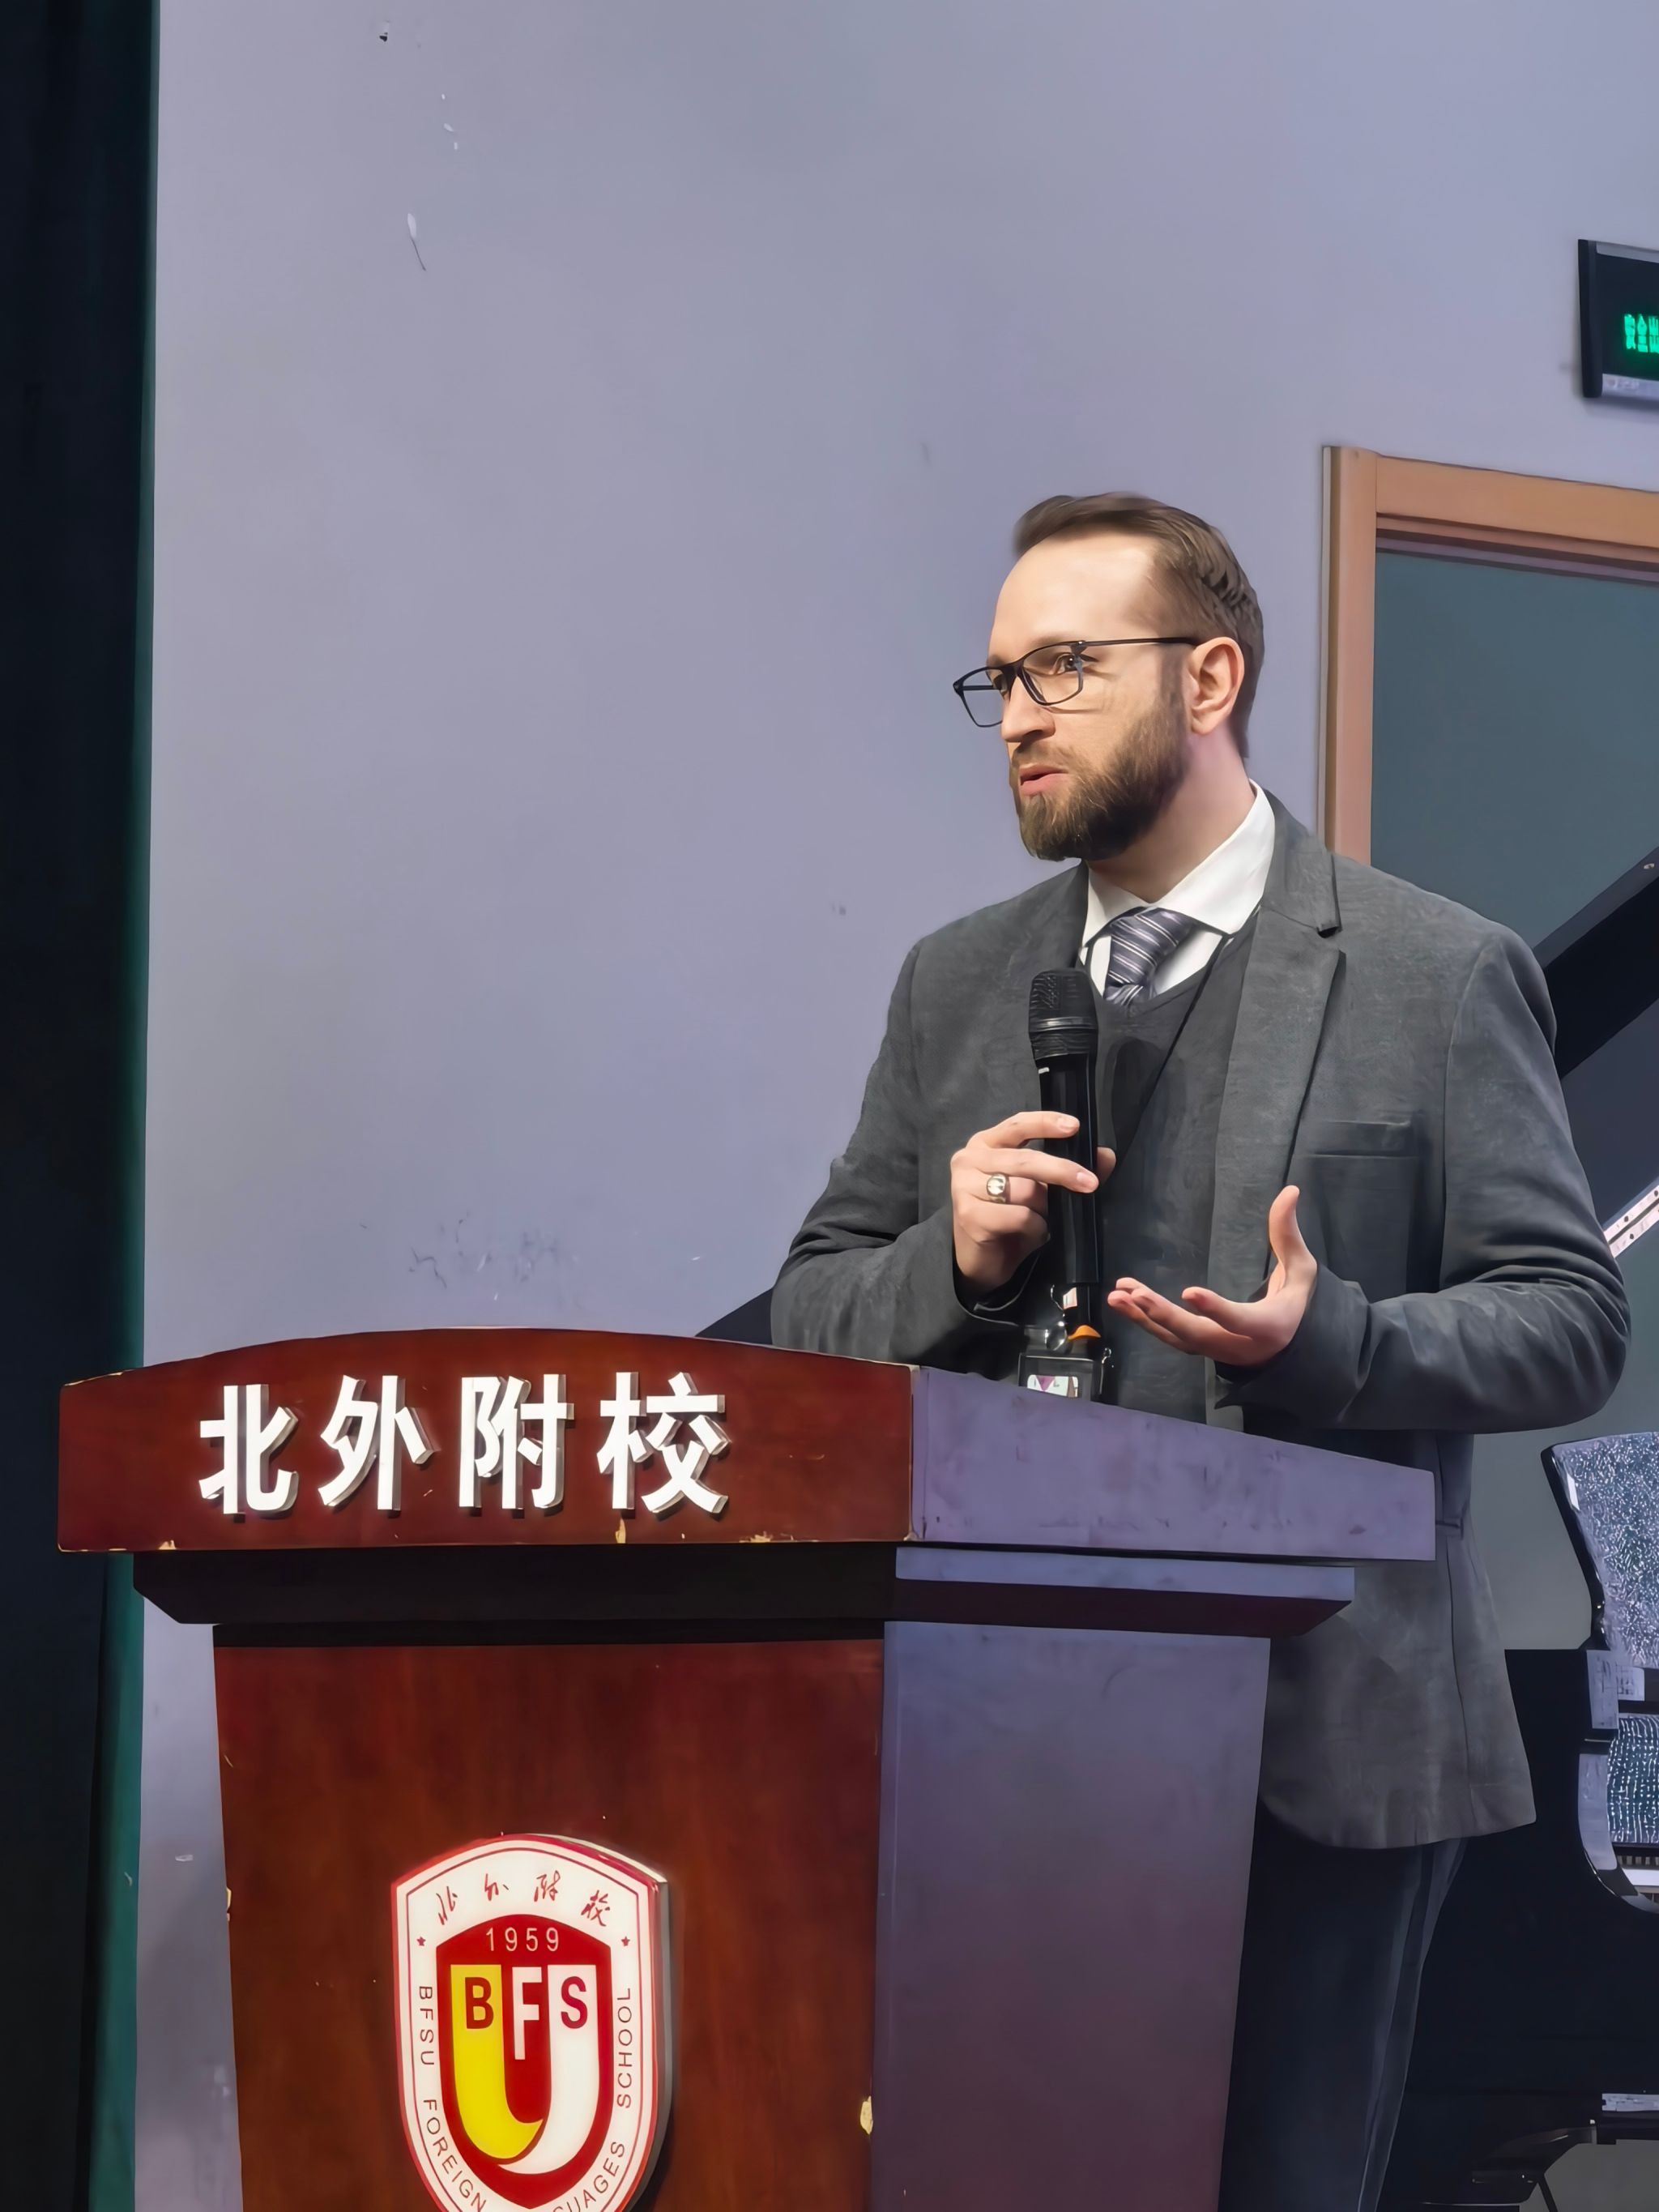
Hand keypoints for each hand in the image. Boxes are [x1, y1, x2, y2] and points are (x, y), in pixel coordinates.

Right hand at [951, 1110, 1116, 1291]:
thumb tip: (1105, 1155)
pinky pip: (1019, 1215)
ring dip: (1044, 1208)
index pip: (1017, 1125)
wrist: (980, 1263)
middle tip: (1090, 1183)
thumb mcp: (1041, 1193)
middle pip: (1026, 1159)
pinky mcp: (969, 1214)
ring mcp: (964, 1186)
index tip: (1075, 1127)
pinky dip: (1034, 1227)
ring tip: (1044, 1219)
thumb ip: (1069, 1171)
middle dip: (1062, 1170)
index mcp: (986, 1145)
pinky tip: (1031, 1234)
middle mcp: (970, 1159)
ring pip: (1025, 1189)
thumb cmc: (1008, 1221)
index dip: (1046, 1123)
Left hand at [1107, 1185, 1315, 1365]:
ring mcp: (1214, 1350)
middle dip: (1164, 1315)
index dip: (1215, 1309)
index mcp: (1267, 1327)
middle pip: (1196, 1334)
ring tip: (1117, 1295)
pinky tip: (1124, 1300)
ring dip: (1144, 1318)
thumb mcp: (1302, 1271)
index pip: (1239, 1320)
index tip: (1189, 1292)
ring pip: (1175, 1339)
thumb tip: (1290, 1190)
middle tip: (1135, 1294)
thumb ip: (1288, 1234)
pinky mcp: (1198, 1348)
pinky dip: (1144, 1320)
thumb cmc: (1296, 1305)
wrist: (1288, 1351)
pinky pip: (1168, 1337)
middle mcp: (1236, 1346)